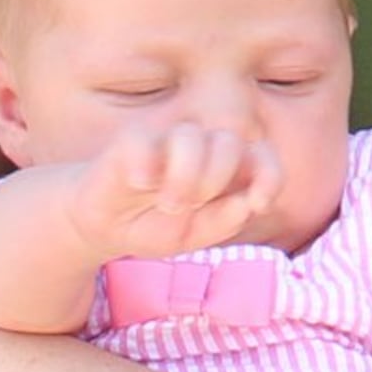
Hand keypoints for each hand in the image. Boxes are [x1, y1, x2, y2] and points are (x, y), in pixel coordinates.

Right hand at [59, 121, 285, 262]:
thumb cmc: (154, 225)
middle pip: (229, 142)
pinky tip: (140, 183)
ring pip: (191, 136)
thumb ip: (222, 222)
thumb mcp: (191, 236)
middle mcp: (200, 147)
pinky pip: (145, 139)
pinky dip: (146, 165)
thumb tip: (246, 205)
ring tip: (168, 202)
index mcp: (224, 169)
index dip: (268, 175)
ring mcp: (165, 140)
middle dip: (216, 179)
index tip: (257, 203)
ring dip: (185, 175)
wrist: (103, 226)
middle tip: (191, 206)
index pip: (262, 157)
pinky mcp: (131, 140)